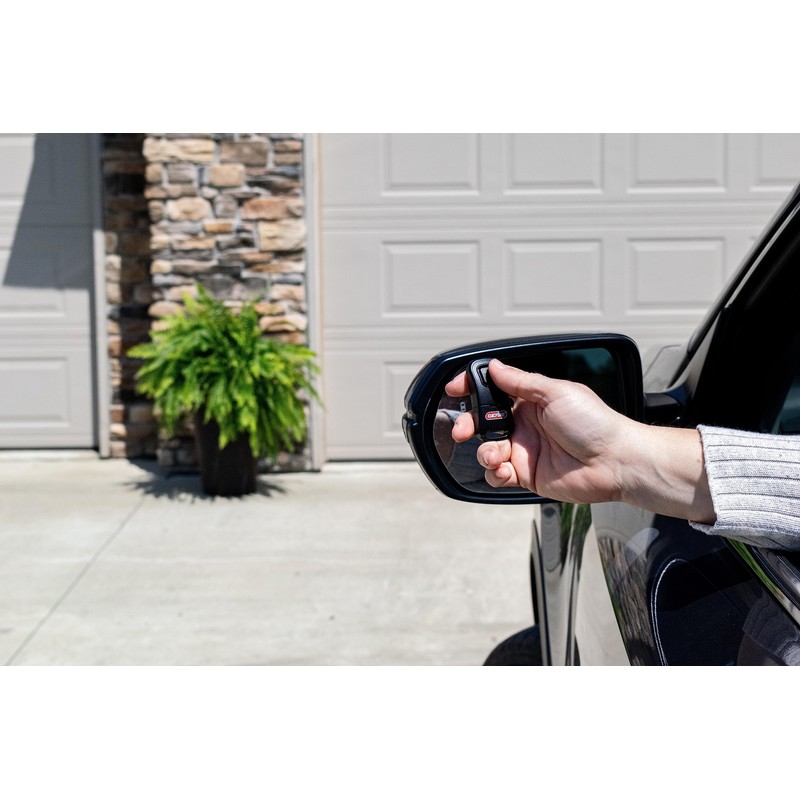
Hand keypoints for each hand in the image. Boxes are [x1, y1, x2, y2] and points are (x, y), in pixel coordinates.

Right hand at [445, 359, 714, 523]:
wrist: (615, 462)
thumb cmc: (595, 424)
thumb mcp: (556, 392)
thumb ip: (520, 381)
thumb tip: (494, 366)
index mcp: (532, 400)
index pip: (494, 390)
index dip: (472, 389)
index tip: (455, 390)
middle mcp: (525, 424)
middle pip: (483, 422)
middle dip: (468, 425)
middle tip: (464, 430)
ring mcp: (525, 450)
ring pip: (487, 450)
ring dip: (485, 452)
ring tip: (498, 455)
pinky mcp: (527, 475)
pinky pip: (498, 475)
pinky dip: (496, 473)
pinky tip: (507, 470)